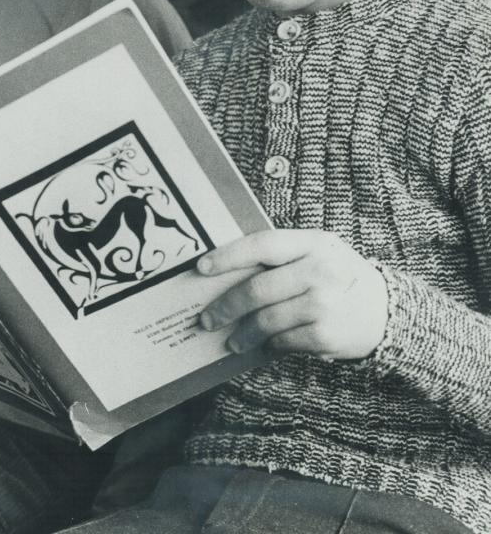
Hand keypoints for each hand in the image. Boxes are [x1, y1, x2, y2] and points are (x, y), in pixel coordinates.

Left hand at [197, 229, 387, 360]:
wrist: (388, 311)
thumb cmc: (339, 277)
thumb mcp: (318, 252)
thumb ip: (281, 257)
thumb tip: (226, 273)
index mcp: (313, 243)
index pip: (261, 245)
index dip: (227, 257)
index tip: (201, 269)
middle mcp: (320, 271)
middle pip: (258, 289)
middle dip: (226, 306)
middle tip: (207, 318)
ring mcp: (325, 304)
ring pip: (266, 320)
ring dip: (242, 333)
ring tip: (231, 340)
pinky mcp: (327, 336)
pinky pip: (283, 342)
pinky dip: (268, 346)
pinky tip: (262, 347)